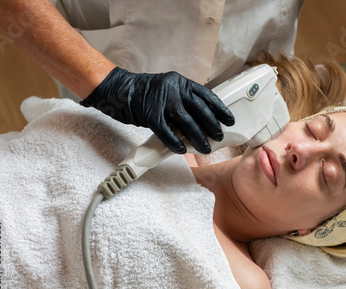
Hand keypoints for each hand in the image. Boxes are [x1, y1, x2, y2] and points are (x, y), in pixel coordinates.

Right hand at [80, 67, 234, 153]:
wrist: (117, 89)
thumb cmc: (142, 92)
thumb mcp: (167, 89)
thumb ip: (182, 99)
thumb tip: (200, 118)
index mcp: (179, 82)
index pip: (206, 95)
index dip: (219, 109)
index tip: (229, 119)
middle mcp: (173, 89)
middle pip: (200, 110)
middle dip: (212, 126)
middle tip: (219, 136)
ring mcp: (161, 102)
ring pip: (187, 122)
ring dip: (198, 138)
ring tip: (205, 148)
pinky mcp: (150, 116)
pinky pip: (167, 132)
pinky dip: (176, 143)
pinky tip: (183, 150)